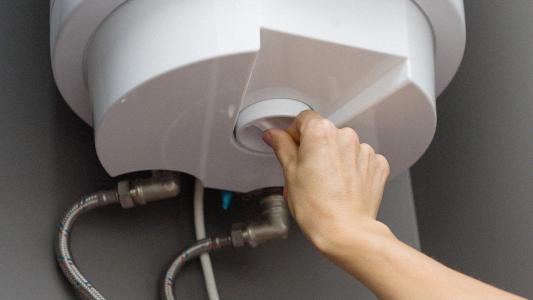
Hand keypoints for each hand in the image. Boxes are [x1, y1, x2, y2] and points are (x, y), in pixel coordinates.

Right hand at [262, 110, 390, 253]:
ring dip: (335, 158)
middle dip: (315, 148)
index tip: (291, 148)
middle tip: (307, 172)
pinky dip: (352, 168)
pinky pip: (360, 159)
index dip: (294, 134)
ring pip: (343, 147)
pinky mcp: (377, 165)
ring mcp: (364, 150)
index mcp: (320, 133)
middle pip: (325, 133)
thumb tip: (274, 135)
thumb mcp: (290, 174)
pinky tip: (343, 186)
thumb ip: (282, 147)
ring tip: (327, 184)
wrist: (345, 232)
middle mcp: (345, 136)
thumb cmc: (316, 207)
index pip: (304, 119)